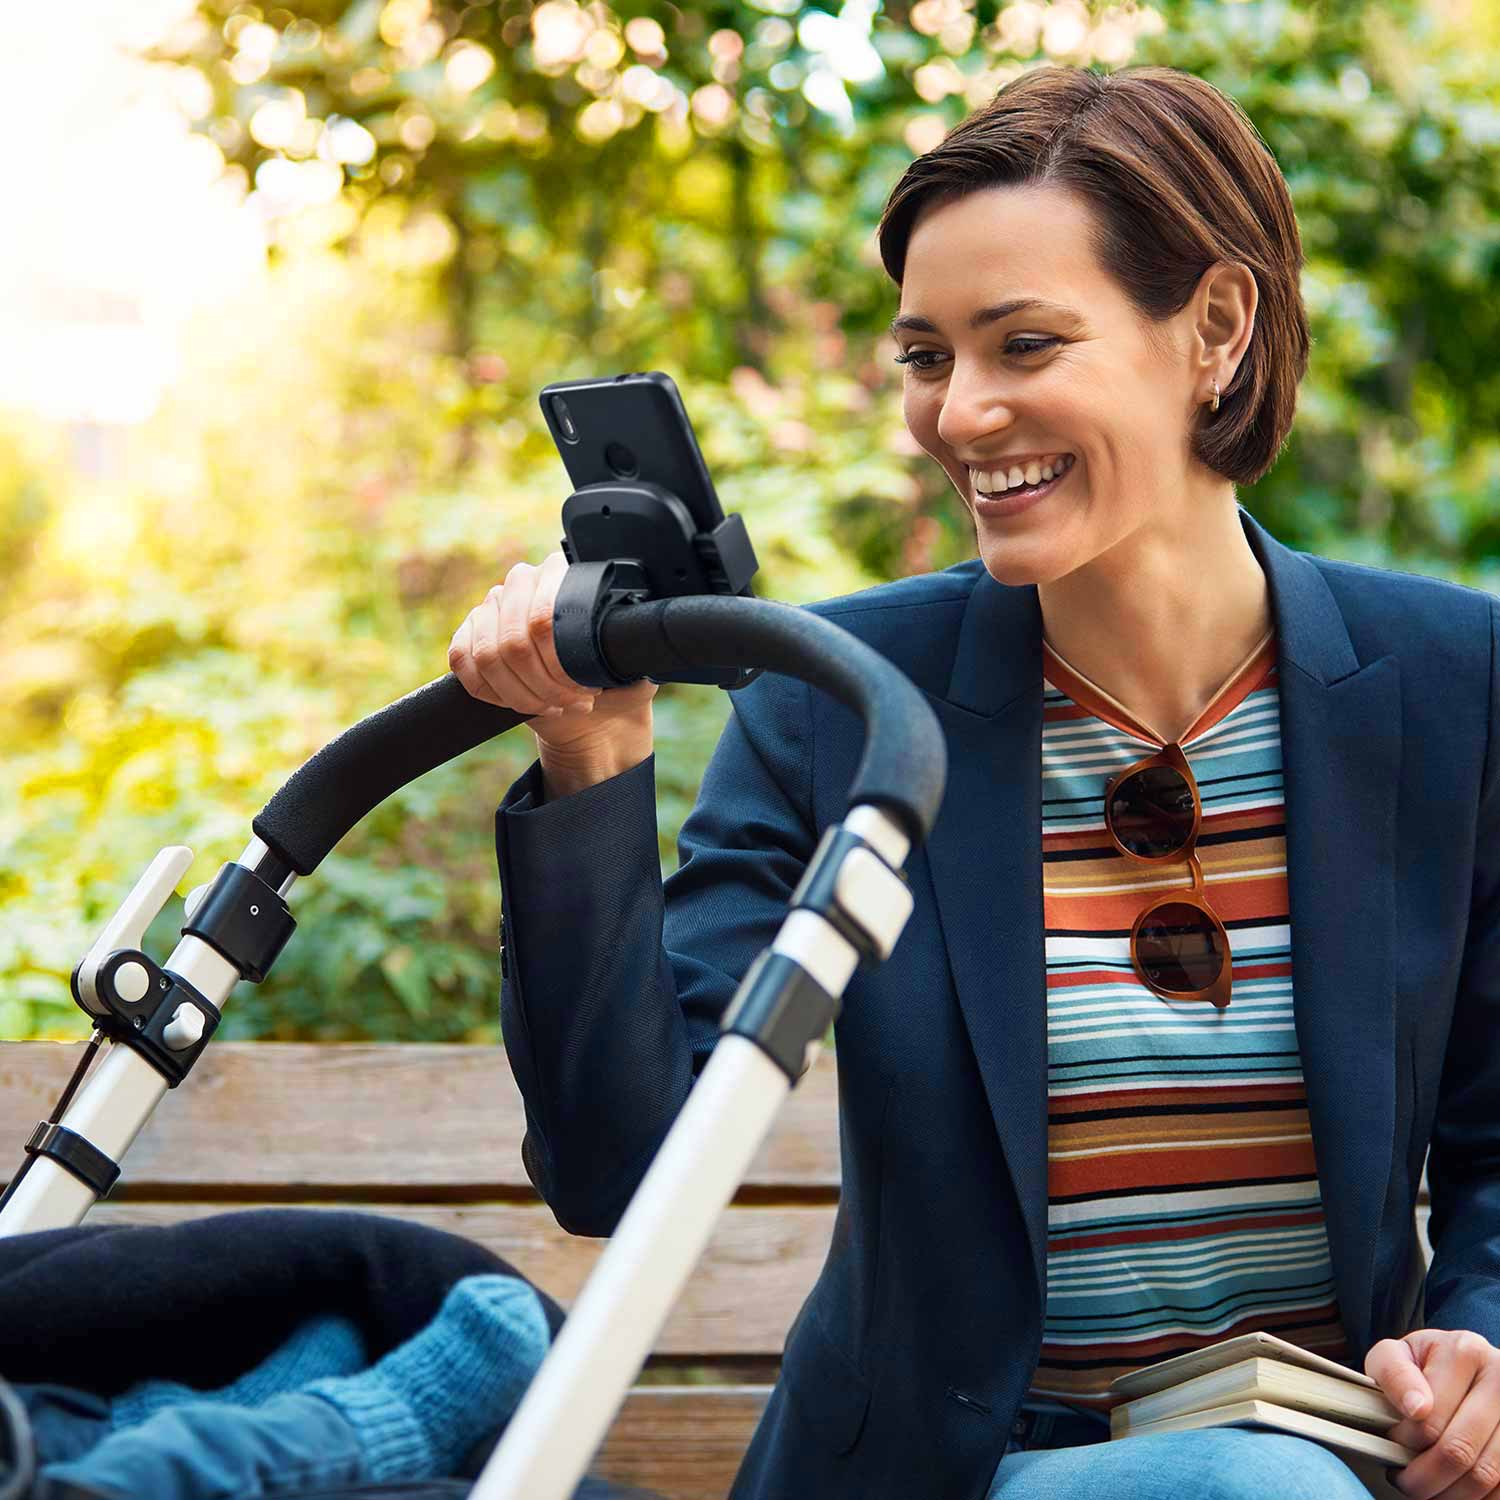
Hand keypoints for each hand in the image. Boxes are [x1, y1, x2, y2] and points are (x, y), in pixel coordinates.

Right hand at [448, 550, 658, 757]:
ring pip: (488, 654)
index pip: (546, 618)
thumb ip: (633, 638)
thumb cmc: (617, 683)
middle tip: (572, 703)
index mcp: (564, 574)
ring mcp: (492, 607)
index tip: (585, 690)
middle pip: (514, 640)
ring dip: (521, 694)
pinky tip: (518, 703)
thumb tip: (635, 631)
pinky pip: (462, 661)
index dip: (560, 665)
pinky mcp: (469, 635)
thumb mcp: (635, 658)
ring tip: (552, 707)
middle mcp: (523, 581)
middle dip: (544, 685)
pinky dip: (490, 692)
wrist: (596, 714)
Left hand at [1366, 1328, 1499, 1497]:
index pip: (1429, 1419)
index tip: (1392, 1446)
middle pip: (1459, 1451)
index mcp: (1465, 1352)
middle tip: (1406, 1482)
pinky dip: (1478, 1498)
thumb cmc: (1423, 1365)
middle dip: (1425, 1478)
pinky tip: (1456, 1490)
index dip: (1404, 1442)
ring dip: (1451, 1493)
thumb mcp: (1397, 1354)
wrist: (1461, 1366)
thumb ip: (1393, 1374)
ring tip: (1428, 1488)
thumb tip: (1416, 1408)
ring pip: (1485, 1475)